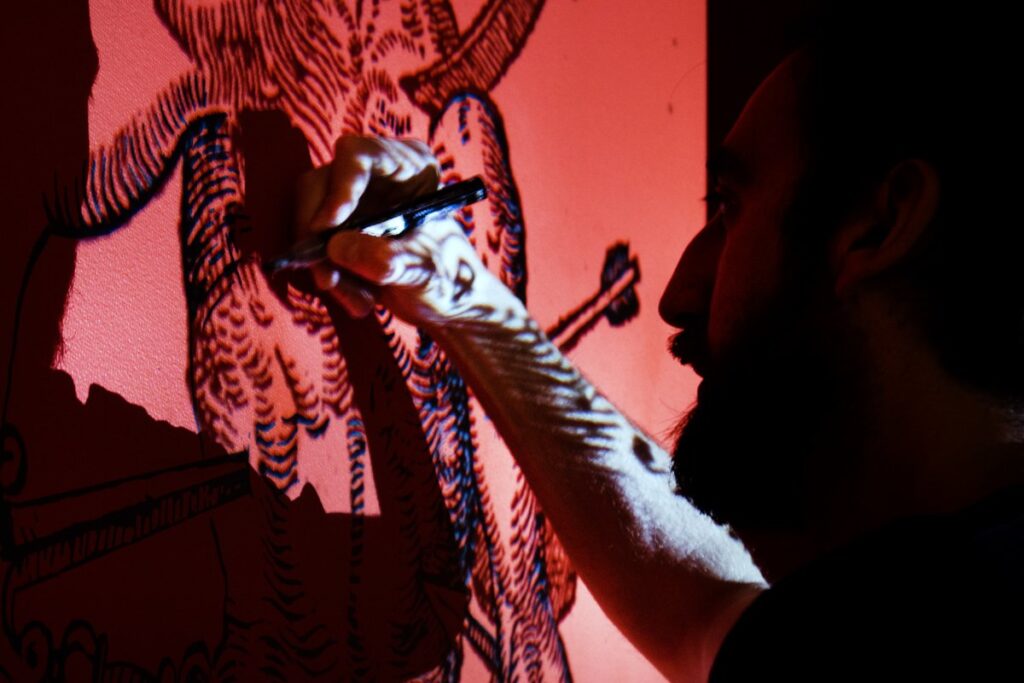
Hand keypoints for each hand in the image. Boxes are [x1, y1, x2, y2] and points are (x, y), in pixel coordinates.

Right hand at [295, 134, 505, 327]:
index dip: (339, 189)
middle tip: (330, 280)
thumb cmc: (450, 278)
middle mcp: (376, 174)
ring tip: (361, 300)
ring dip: (325, 266)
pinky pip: (312, 245)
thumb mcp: (425, 270)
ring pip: (310, 220)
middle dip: (318, 238)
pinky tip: (359, 299)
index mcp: (410, 164)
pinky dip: (329, 275)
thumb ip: (388, 259)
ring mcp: (354, 200)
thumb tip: (336, 247)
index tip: (327, 227)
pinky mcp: (339, 229)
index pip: (360, 156)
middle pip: (319, 186)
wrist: (448, 302)